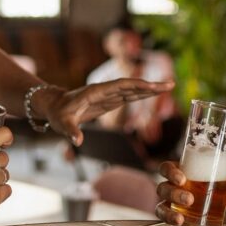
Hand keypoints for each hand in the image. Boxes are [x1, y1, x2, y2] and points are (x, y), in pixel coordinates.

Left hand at [41, 79, 174, 144]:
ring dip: (149, 89)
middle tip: (170, 84)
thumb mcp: (62, 123)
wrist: (55, 106)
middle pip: (131, 86)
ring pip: (132, 90)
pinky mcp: (109, 100)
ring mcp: (108, 95)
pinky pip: (128, 96)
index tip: (152, 86)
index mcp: (96, 91)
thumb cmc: (58, 114)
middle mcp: (104, 90)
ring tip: (167, 87)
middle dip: (150, 86)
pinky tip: (152, 94)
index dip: (137, 85)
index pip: (120, 86)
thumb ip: (71, 131)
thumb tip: (78, 141)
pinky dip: (142, 95)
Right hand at [153, 161, 225, 225]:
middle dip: (174, 194)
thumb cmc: (213, 194)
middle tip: (190, 200)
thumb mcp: (222, 190)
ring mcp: (169, 208)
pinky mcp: (173, 224)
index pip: (166, 168)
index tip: (182, 179)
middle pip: (163, 189)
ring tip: (181, 220)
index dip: (170, 172)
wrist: (215, 213)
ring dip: (170, 215)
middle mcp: (170, 191)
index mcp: (178, 176)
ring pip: (160, 209)